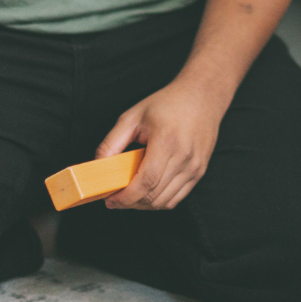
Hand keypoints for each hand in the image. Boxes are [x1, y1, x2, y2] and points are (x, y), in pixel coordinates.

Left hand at [96, 78, 227, 210]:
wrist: (202, 97)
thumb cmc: (167, 103)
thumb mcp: (134, 116)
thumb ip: (112, 141)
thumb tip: (97, 165)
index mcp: (167, 141)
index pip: (146, 182)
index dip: (126, 197)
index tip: (110, 200)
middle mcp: (184, 157)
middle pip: (154, 196)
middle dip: (130, 203)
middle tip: (115, 199)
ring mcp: (194, 167)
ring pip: (165, 202)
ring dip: (144, 205)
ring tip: (130, 196)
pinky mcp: (199, 172)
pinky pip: (177, 198)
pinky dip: (159, 202)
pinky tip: (147, 193)